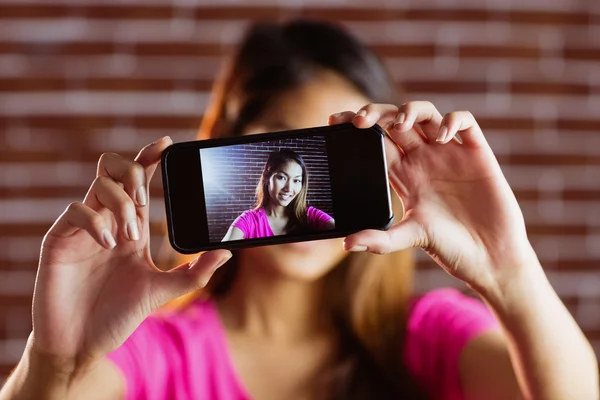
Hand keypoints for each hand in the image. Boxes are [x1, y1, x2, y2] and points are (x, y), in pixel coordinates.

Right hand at [32, 137, 230, 370]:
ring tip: (128, 238)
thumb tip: (227, 251)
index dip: (151, 158)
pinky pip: (75, 210)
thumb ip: (195, 273)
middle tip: (143, 200)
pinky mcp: (58, 240)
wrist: (81, 344)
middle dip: (133, 173)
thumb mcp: (162, 291)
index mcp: (131, 227)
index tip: (167, 144)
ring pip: (98, 184)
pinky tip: (108, 244)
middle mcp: (107, 221)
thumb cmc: (118, 316)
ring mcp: (82, 229)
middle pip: (114, 169)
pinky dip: (95, 221)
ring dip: (120, 204)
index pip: (140, 181)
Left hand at [329, 102, 537, 291]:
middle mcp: (424, 159)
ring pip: (427, 114)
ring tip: (401, 124)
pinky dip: (452, 120)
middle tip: (361, 120)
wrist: (490, 257)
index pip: (375, 141)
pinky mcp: (477, 153)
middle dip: (377, 112)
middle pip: (396, 121)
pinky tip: (442, 136)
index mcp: (404, 174)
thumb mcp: (411, 238)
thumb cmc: (450, 247)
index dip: (358, 126)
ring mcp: (449, 153)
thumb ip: (380, 240)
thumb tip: (347, 245)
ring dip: (411, 109)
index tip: (337, 121)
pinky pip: (464, 122)